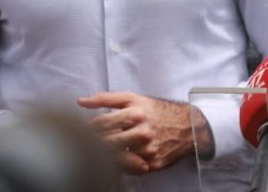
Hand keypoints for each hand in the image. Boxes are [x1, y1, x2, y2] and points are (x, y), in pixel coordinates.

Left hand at [77, 92, 213, 174]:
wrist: (188, 126)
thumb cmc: (157, 111)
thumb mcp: (133, 98)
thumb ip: (105, 98)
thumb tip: (80, 102)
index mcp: (136, 114)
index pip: (101, 124)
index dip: (89, 128)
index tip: (83, 130)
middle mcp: (142, 133)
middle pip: (106, 144)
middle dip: (96, 144)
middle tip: (89, 143)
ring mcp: (147, 151)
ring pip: (116, 159)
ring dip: (108, 156)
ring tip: (106, 151)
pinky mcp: (152, 165)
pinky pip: (129, 169)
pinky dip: (123, 165)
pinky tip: (122, 158)